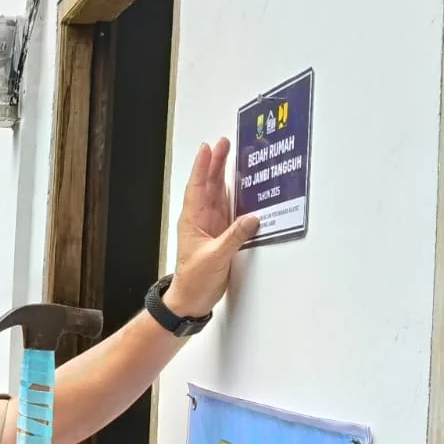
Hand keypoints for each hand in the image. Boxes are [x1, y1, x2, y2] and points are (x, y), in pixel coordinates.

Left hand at [166, 138, 259, 317]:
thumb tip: (251, 219)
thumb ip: (234, 237)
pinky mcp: (219, 235)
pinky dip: (232, 195)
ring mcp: (209, 226)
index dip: (203, 166)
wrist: (191, 299)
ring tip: (229, 156)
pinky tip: (238, 186)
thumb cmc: (194, 280)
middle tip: (223, 143)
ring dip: (222, 175)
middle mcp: (200, 219)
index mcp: (192, 220)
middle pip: (208, 185)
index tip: (209, 147)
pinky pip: (227, 209)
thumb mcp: (215, 258)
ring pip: (217, 194)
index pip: (198, 187)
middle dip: (215, 163)